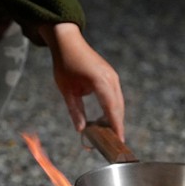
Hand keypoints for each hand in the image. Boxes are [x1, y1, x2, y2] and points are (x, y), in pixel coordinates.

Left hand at [39, 22, 124, 140]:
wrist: (68, 42)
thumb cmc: (65, 64)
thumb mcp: (66, 90)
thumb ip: (74, 110)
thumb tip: (81, 130)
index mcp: (100, 82)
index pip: (111, 109)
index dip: (116, 126)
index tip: (119, 140)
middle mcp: (111, 79)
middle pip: (118, 108)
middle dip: (117, 125)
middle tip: (114, 143)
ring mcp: (112, 77)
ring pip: (118, 103)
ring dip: (114, 118)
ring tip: (109, 134)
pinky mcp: (110, 76)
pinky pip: (115, 96)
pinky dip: (112, 109)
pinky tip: (105, 119)